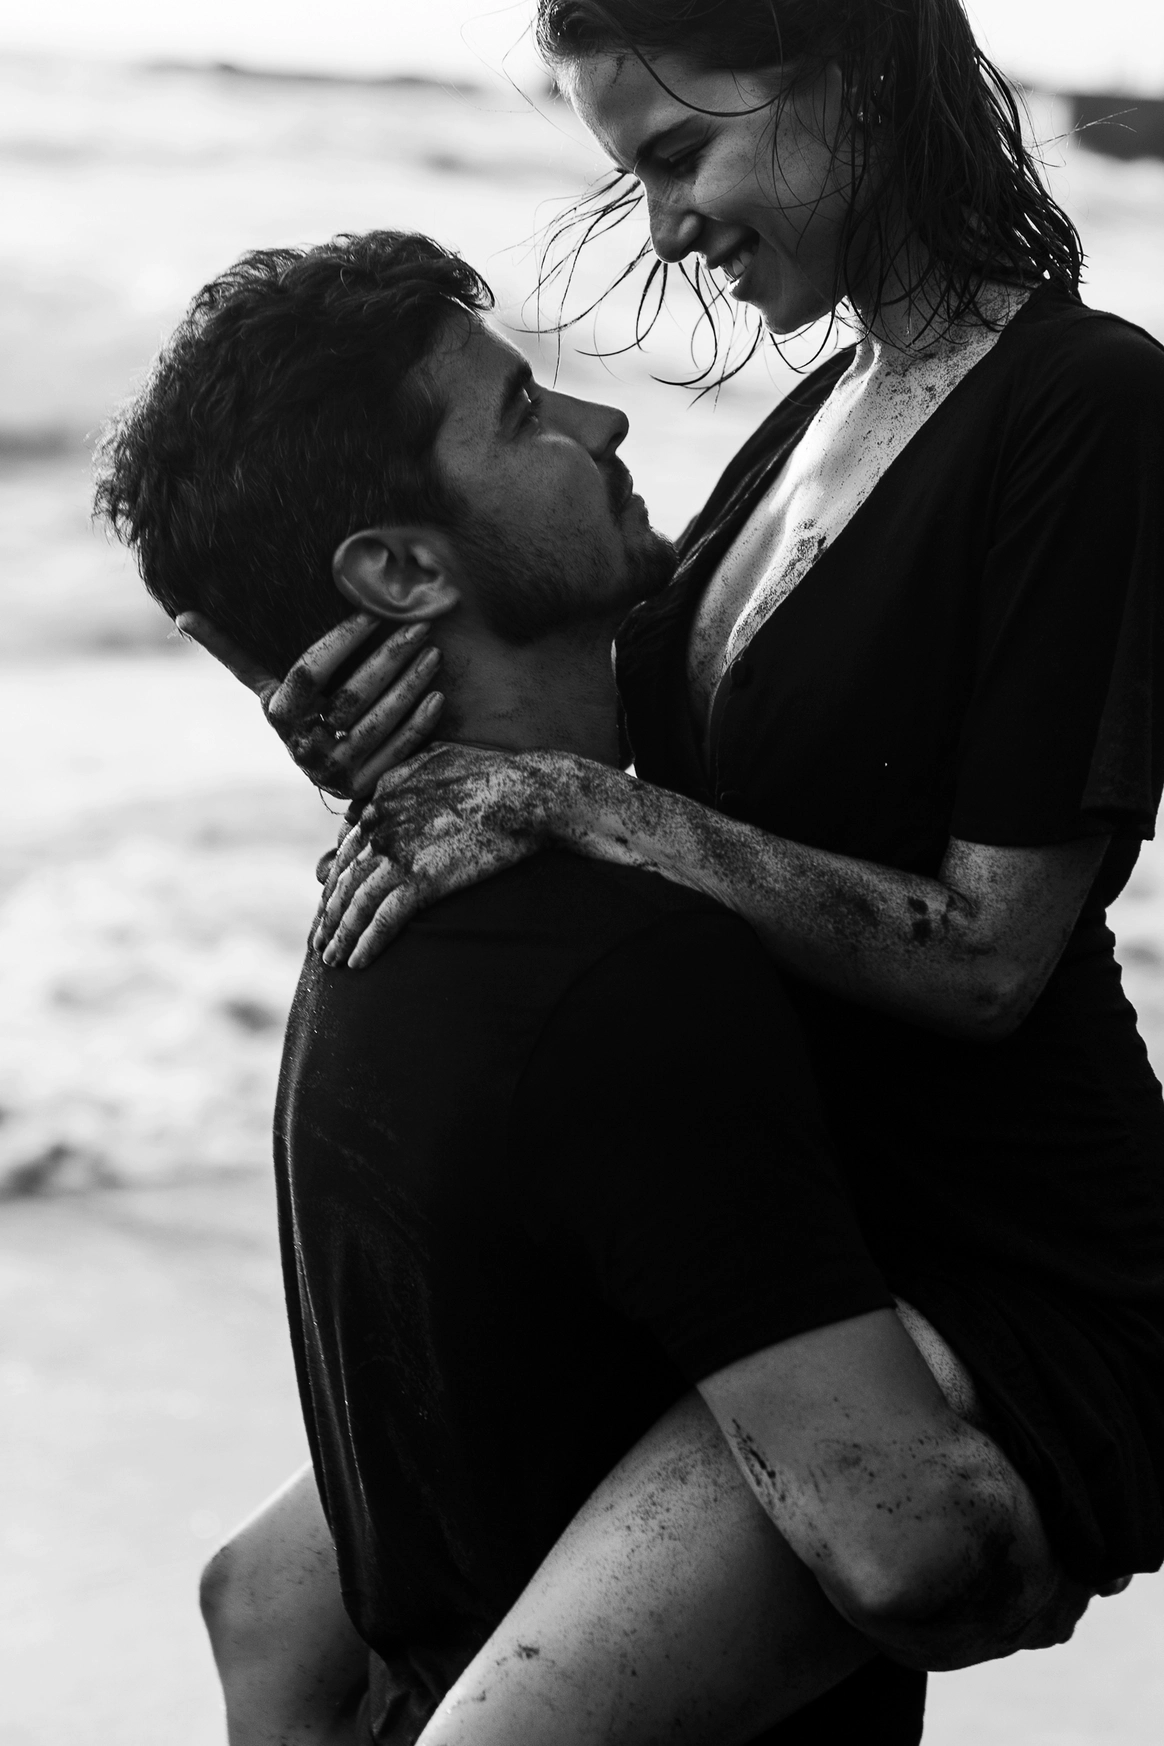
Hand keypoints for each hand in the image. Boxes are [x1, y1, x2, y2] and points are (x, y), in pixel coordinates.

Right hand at [175, 610, 444, 797]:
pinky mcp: (368, 789)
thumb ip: (233, 653)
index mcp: (278, 715)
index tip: (372, 611)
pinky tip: (437, 695)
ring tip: (433, 651)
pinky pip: (399, 752)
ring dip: (409, 685)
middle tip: (418, 625)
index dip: (341, 640)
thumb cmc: (300, 717)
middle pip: (350, 697)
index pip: (309, 671)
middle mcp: (302, 748)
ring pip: (378, 723)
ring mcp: (336, 773)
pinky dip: (419, 723)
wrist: (328, 774)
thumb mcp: (268, 689)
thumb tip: (183, 616)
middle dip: (387, 657)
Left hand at [313, 744, 578, 968]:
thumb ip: (396, 777)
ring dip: (338, 936)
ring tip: (330, 960)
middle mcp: (379, 825)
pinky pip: (383, 919)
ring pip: (355, 904)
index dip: (333, 880)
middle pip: (342, 880)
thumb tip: (369, 801)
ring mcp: (398, 854)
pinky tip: (357, 963)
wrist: (526, 792)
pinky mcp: (422, 880)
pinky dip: (366, 943)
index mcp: (380, 797)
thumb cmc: (491, 772)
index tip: (329, 902)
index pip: (345, 849)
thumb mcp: (434, 760)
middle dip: (327, 915)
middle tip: (318, 942)